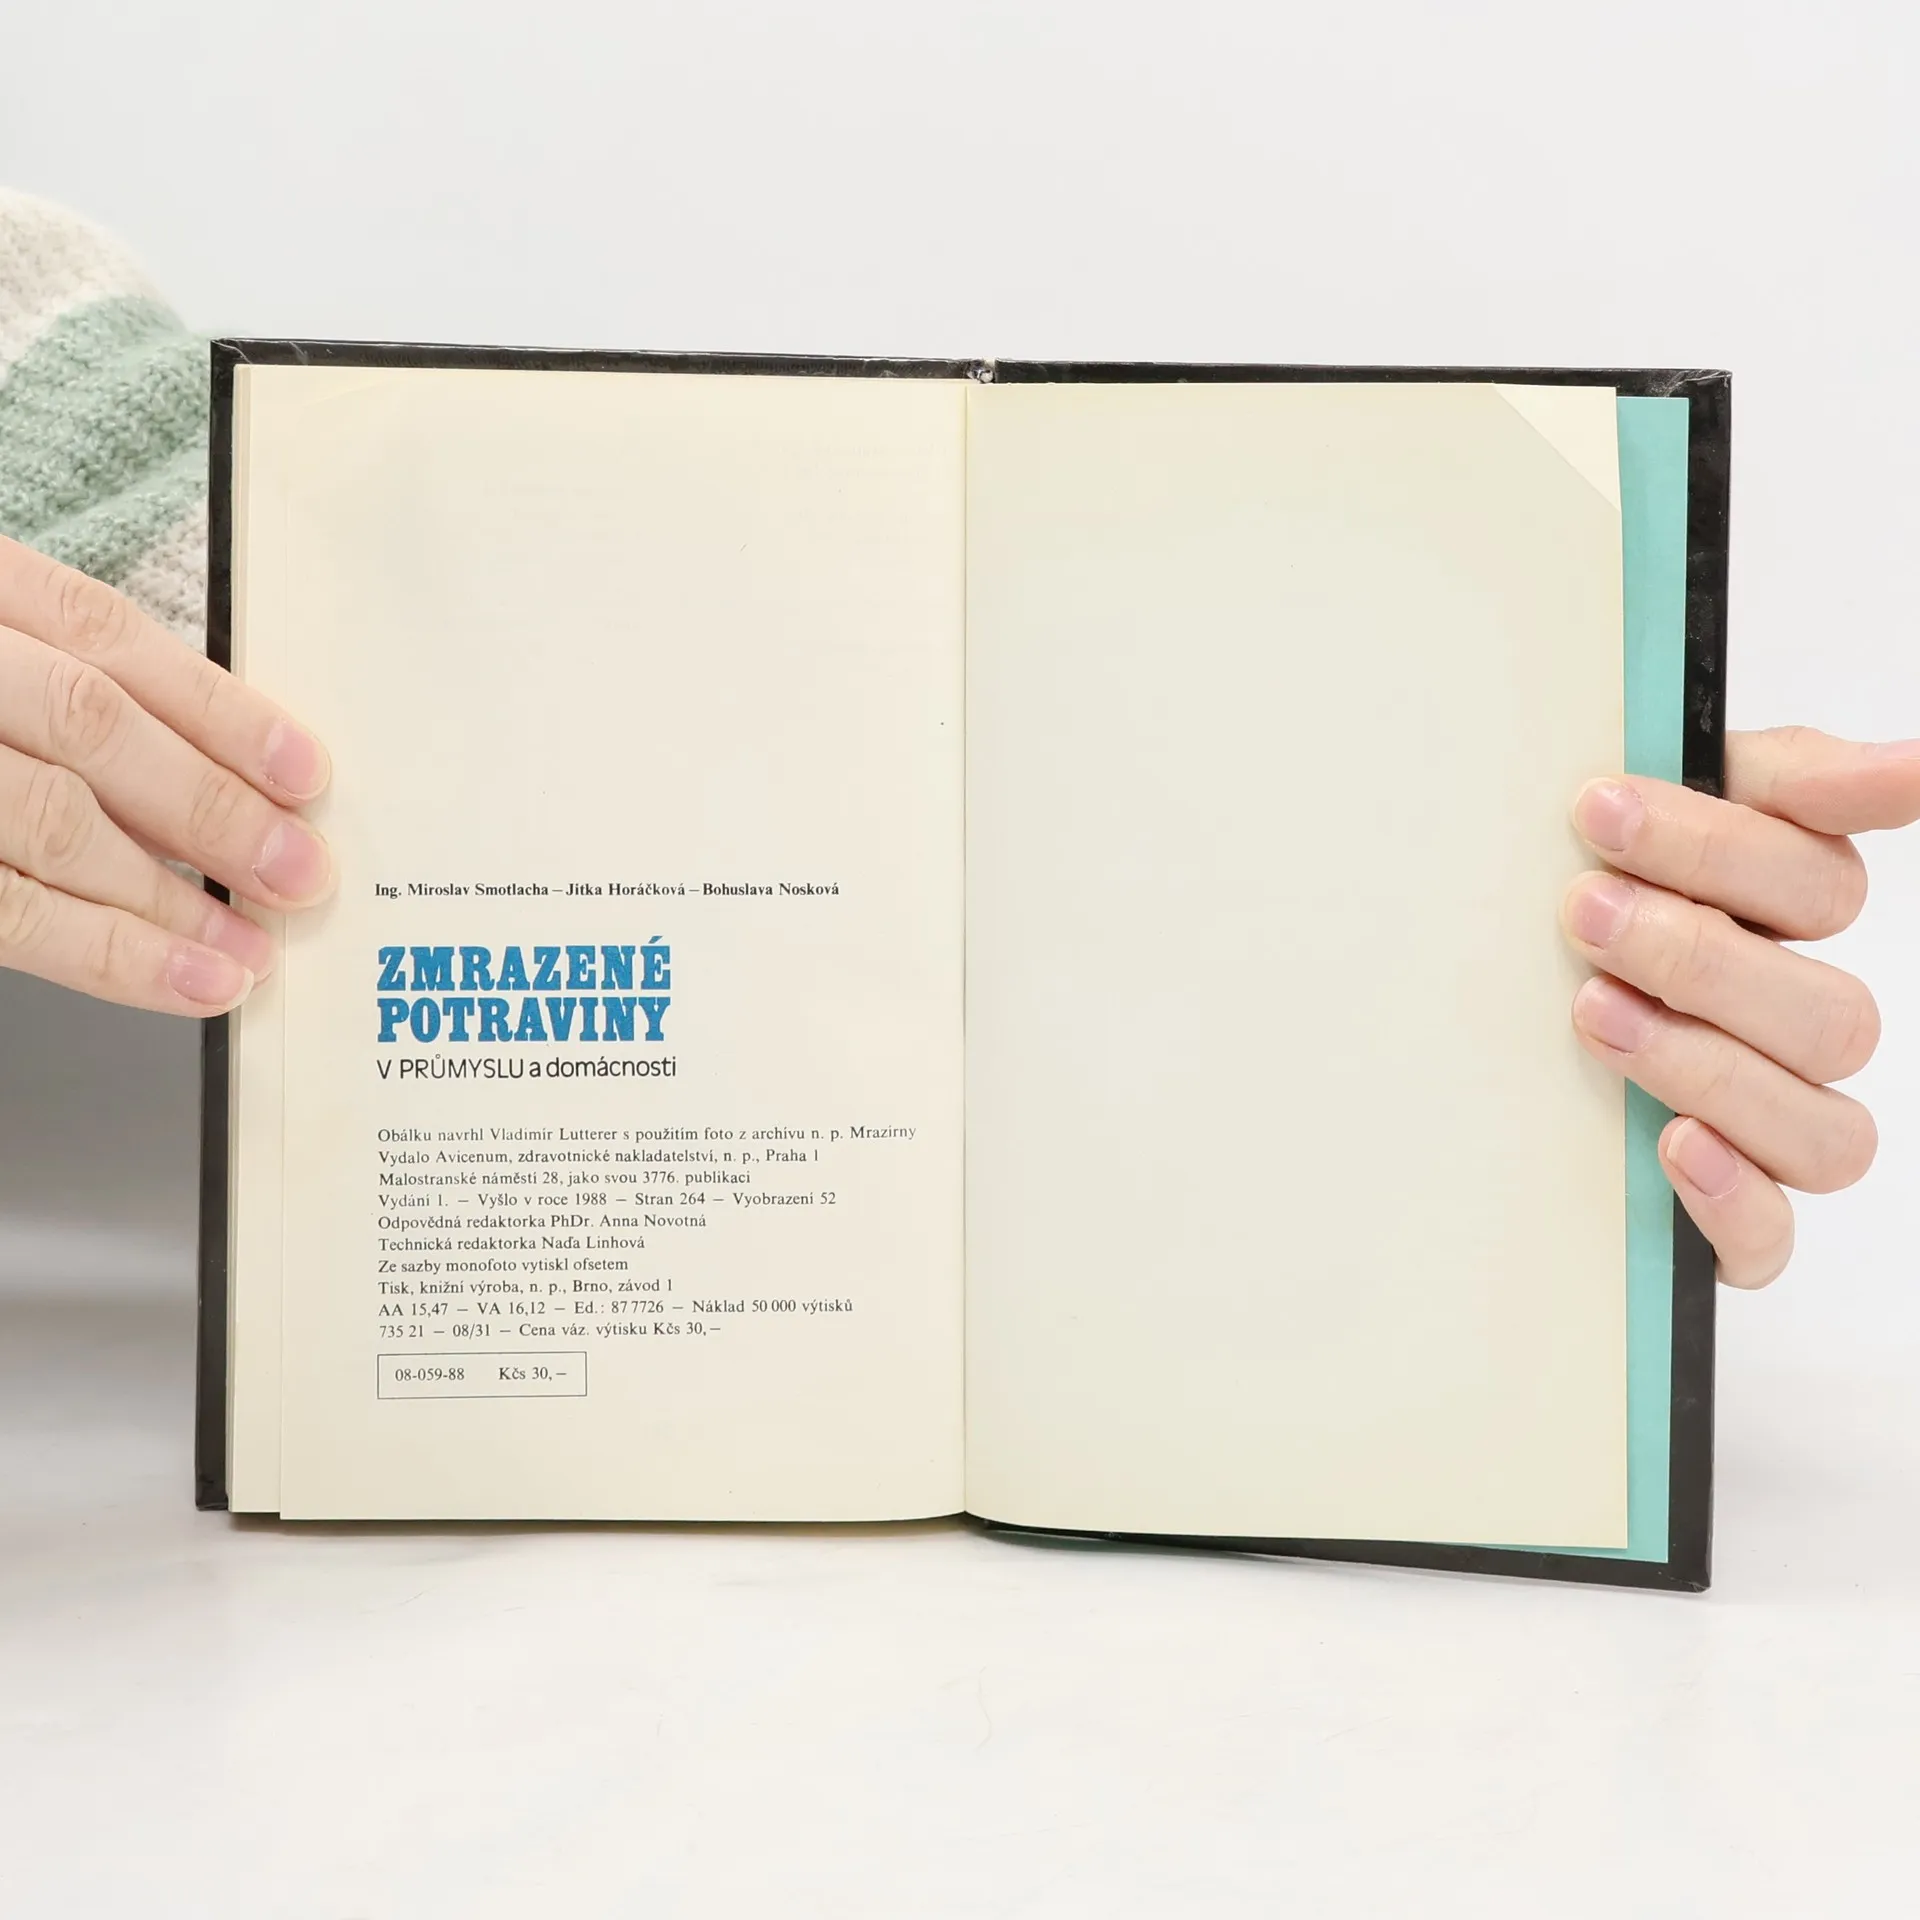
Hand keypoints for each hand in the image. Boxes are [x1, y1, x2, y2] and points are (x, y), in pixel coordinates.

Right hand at [0, 537, 331, 1013]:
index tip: (305, 772)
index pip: (103, 634)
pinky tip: (172, 978)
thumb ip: (54, 686)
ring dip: (163, 900)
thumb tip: (214, 784)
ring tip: (252, 952)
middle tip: (299, 872)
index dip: (218, 707)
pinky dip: (95, 951)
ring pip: (41, 824)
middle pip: (87, 727)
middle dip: (209, 808)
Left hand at [1562, 729, 1919, 1288]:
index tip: (1597, 810)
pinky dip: (1733, 1200)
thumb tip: (1913, 764)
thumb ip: (1784, 778)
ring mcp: (1770, 1125)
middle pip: (1827, 1014)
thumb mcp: (1662, 804)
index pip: (1819, 886)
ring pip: (1820, 1127)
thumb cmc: (1589, 890)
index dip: (1714, 848)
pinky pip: (1770, 1238)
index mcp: (1792, 917)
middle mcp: (1798, 1023)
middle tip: (1583, 913)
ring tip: (1594, 1013)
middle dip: (1695, 957)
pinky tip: (1675, 1146)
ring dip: (1706, 1066)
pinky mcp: (1726, 1216)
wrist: (1483, 975)